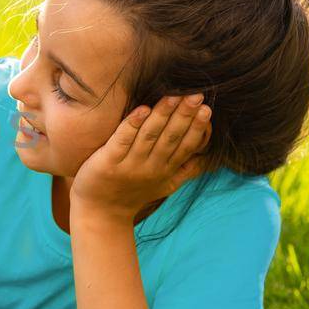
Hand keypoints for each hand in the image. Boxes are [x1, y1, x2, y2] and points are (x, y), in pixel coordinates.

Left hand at [71, 95, 211, 220]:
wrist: (100, 214)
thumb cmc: (133, 194)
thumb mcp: (165, 186)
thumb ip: (185, 171)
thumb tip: (208, 158)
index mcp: (165, 170)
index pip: (185, 146)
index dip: (197, 128)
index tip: (207, 108)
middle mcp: (150, 167)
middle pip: (170, 138)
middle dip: (184, 115)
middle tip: (196, 95)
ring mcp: (129, 165)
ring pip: (149, 136)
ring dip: (162, 115)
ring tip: (173, 96)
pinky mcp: (108, 162)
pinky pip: (122, 140)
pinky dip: (132, 124)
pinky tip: (141, 109)